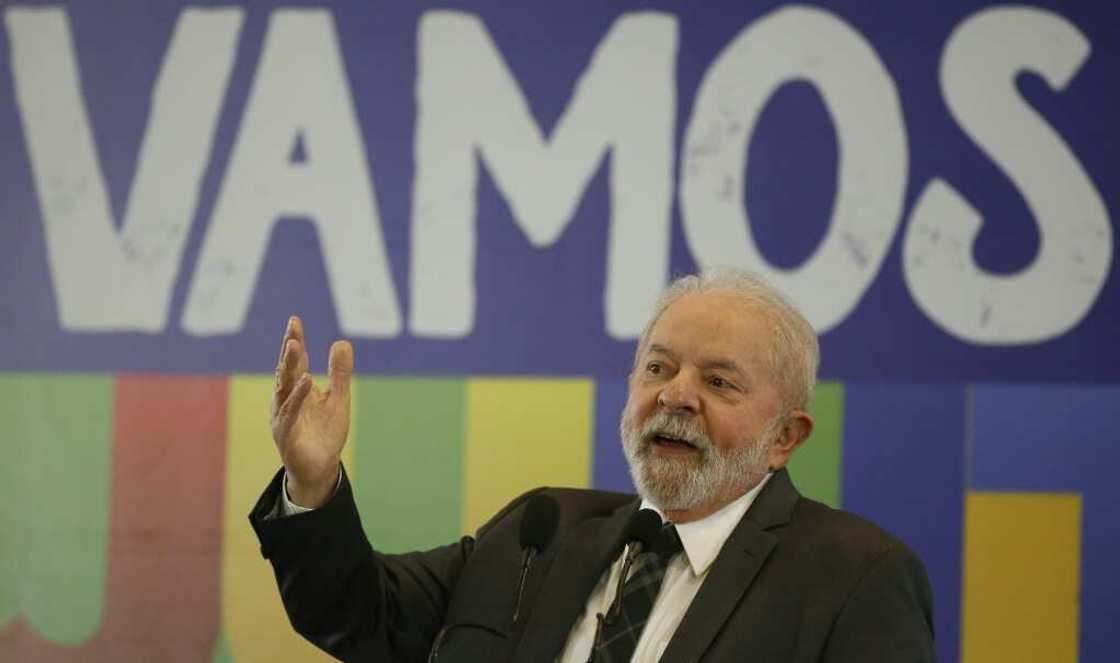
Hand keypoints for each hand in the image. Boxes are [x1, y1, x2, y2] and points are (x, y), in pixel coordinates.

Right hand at [270, 315, 352, 507]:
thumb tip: (342, 341)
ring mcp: (283, 417)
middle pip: (286, 370)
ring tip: (294, 347)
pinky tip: (305, 381)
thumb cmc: (325, 433)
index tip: (294, 320)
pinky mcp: (286, 435)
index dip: (294, 341)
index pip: (295, 362)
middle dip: (289, 350)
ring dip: (288, 367)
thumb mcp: (338, 398)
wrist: (320, 468)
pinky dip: (297, 397)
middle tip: (292, 330)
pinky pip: (291, 413)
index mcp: (297, 390)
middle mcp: (285, 400)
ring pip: (284, 388)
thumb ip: (340, 373)